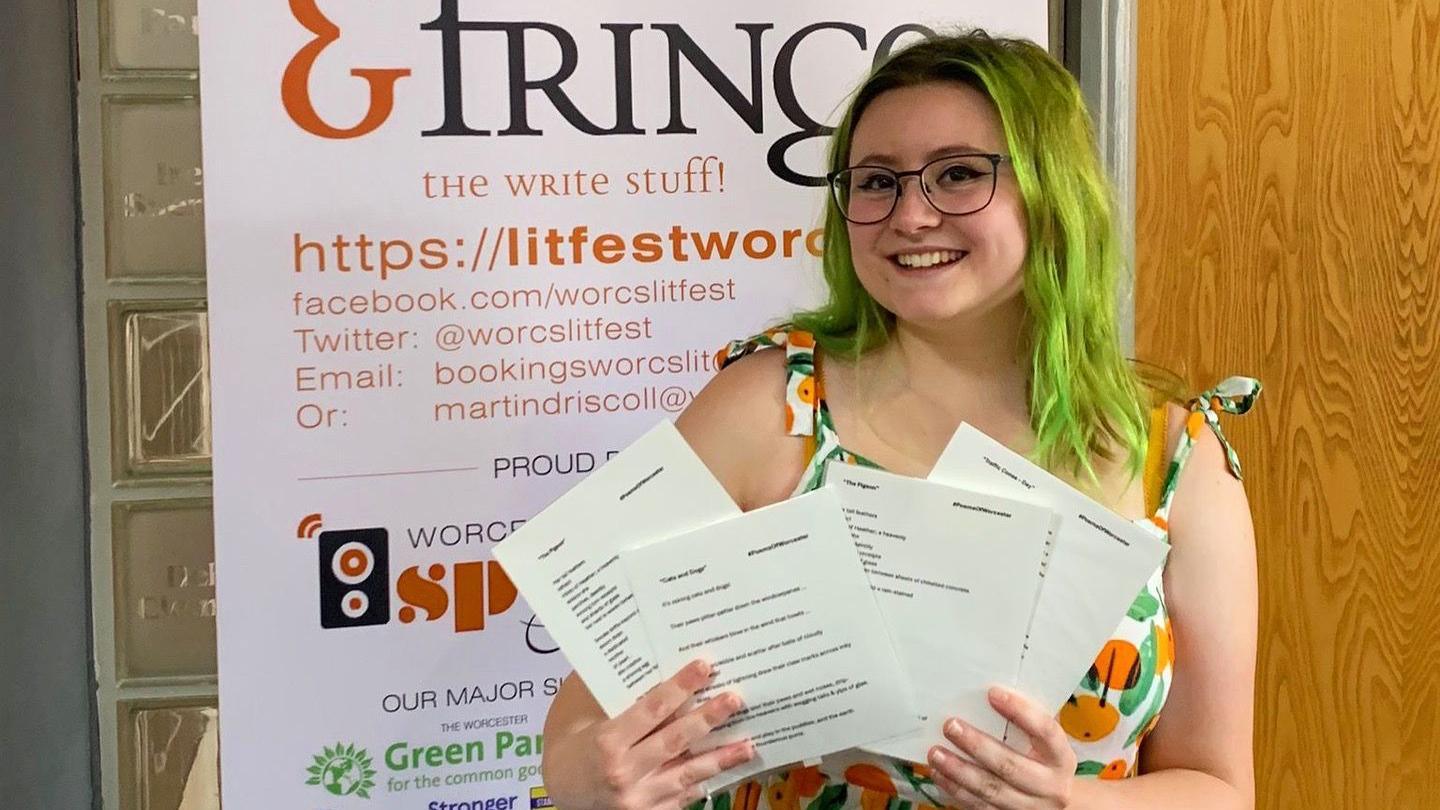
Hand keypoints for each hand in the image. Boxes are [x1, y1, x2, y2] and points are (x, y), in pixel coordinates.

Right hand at [544, 659, 755, 809]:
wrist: (559, 790)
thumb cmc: (570, 743)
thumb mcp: (577, 710)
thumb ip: (606, 687)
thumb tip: (637, 650)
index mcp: (607, 741)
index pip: (651, 709)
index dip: (680, 686)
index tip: (704, 667)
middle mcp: (624, 772)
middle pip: (675, 741)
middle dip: (708, 719)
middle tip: (734, 699)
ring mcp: (637, 799)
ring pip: (686, 775)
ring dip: (719, 759)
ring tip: (747, 744)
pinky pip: (682, 797)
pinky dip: (703, 781)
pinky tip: (724, 768)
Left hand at [926, 686, 1075, 808]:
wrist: (1055, 801)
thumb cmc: (1043, 760)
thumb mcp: (1044, 743)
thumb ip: (1025, 723)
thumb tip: (988, 694)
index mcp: (1061, 758)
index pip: (1045, 731)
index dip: (1020, 712)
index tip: (992, 693)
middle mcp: (1051, 787)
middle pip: (1011, 766)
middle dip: (977, 745)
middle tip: (950, 725)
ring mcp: (1030, 808)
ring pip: (991, 790)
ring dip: (959, 771)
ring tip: (936, 753)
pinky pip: (979, 807)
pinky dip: (956, 790)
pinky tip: (940, 774)